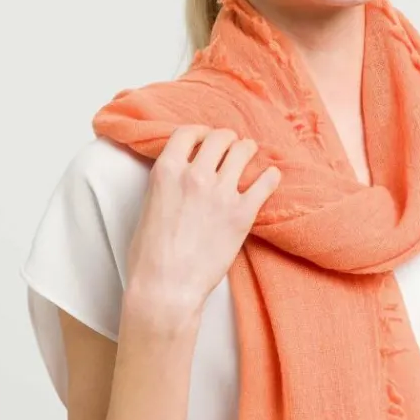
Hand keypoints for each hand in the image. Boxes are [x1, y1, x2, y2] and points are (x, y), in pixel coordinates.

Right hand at [125, 125, 280, 316]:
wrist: (166, 287)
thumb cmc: (149, 256)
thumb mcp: (148, 206)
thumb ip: (166, 184)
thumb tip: (179, 178)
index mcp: (167, 171)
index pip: (187, 133)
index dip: (199, 133)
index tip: (205, 138)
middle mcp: (195, 175)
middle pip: (219, 137)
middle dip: (226, 140)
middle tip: (230, 147)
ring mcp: (221, 193)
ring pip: (243, 151)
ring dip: (247, 150)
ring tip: (250, 155)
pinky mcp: (242, 214)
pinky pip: (266, 182)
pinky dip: (270, 177)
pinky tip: (271, 177)